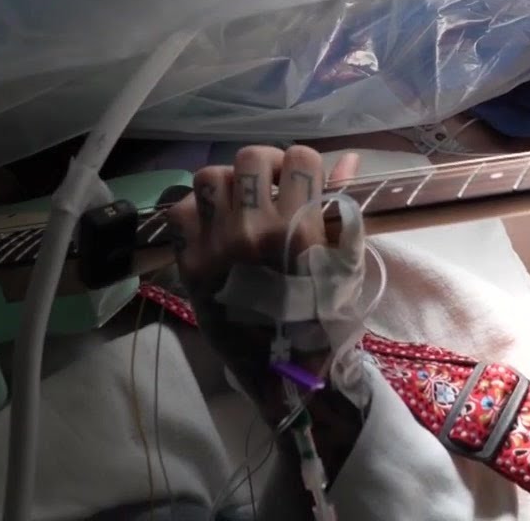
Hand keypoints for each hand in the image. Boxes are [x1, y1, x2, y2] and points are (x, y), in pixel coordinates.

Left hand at [166, 145, 360, 406]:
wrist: (281, 373)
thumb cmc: (322, 319)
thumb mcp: (344, 264)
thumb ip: (342, 208)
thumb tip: (348, 158)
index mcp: (298, 230)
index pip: (300, 158)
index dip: (305, 165)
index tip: (304, 181)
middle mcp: (252, 230)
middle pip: (251, 157)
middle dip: (266, 166)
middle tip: (272, 187)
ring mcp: (214, 245)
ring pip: (211, 176)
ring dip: (229, 184)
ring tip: (240, 204)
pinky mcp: (188, 261)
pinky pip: (181, 210)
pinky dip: (197, 210)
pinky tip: (214, 224)